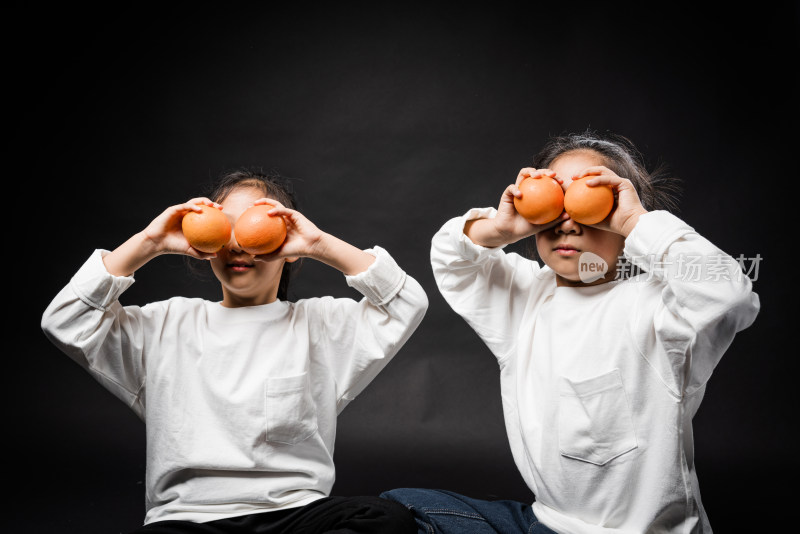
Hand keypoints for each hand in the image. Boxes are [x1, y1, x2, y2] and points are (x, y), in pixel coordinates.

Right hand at [141, 197, 221, 258]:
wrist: (157, 244)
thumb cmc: (173, 247)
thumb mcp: (190, 250)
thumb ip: (202, 253)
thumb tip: (215, 255)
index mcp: (191, 222)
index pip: (205, 214)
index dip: (214, 213)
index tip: (223, 215)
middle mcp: (186, 214)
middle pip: (201, 205)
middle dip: (211, 204)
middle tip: (220, 207)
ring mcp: (179, 211)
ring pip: (193, 202)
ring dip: (203, 201)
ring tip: (211, 205)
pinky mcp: (173, 209)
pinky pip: (185, 206)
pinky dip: (193, 206)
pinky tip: (200, 210)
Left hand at [249, 198, 374, 274]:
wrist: (312, 246)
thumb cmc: (297, 251)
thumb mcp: (279, 254)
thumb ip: (268, 256)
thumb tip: (253, 257)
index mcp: (280, 228)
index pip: (266, 220)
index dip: (256, 217)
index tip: (246, 218)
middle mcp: (284, 221)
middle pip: (269, 209)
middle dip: (258, 206)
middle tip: (248, 208)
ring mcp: (289, 216)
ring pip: (276, 205)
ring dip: (266, 202)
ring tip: (256, 204)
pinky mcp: (295, 214)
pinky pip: (284, 210)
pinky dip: (276, 210)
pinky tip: (268, 212)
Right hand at [465, 168, 567, 246]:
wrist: (510, 232)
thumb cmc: (527, 228)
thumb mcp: (543, 224)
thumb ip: (555, 219)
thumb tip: (569, 215)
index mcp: (537, 193)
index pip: (547, 181)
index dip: (555, 178)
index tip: (561, 182)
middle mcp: (528, 188)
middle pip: (537, 173)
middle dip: (545, 170)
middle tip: (551, 175)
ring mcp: (517, 189)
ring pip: (523, 174)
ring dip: (530, 171)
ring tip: (536, 176)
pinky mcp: (507, 193)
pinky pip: (511, 188)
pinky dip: (516, 189)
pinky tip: (520, 194)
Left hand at [572, 166, 647, 235]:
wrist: (630, 225)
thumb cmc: (615, 225)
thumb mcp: (597, 220)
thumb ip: (586, 215)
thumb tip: (570, 215)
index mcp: (613, 190)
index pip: (597, 179)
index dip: (585, 178)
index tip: (573, 183)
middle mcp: (617, 184)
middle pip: (599, 172)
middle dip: (585, 171)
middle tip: (573, 177)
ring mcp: (622, 182)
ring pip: (603, 171)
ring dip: (589, 171)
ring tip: (577, 177)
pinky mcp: (625, 183)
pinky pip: (608, 179)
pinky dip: (597, 180)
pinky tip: (587, 183)